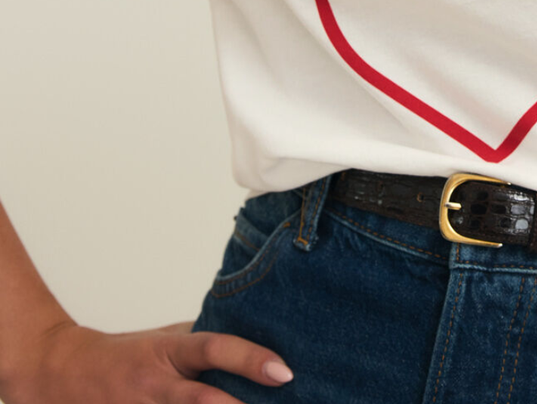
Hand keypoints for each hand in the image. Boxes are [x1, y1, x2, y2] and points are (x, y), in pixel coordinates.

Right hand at [2, 315, 294, 402]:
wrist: (59, 373)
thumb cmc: (125, 356)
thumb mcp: (163, 340)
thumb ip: (202, 341)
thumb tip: (253, 333)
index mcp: (168, 353)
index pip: (215, 349)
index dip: (250, 360)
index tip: (285, 372)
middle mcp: (155, 385)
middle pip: (204, 401)